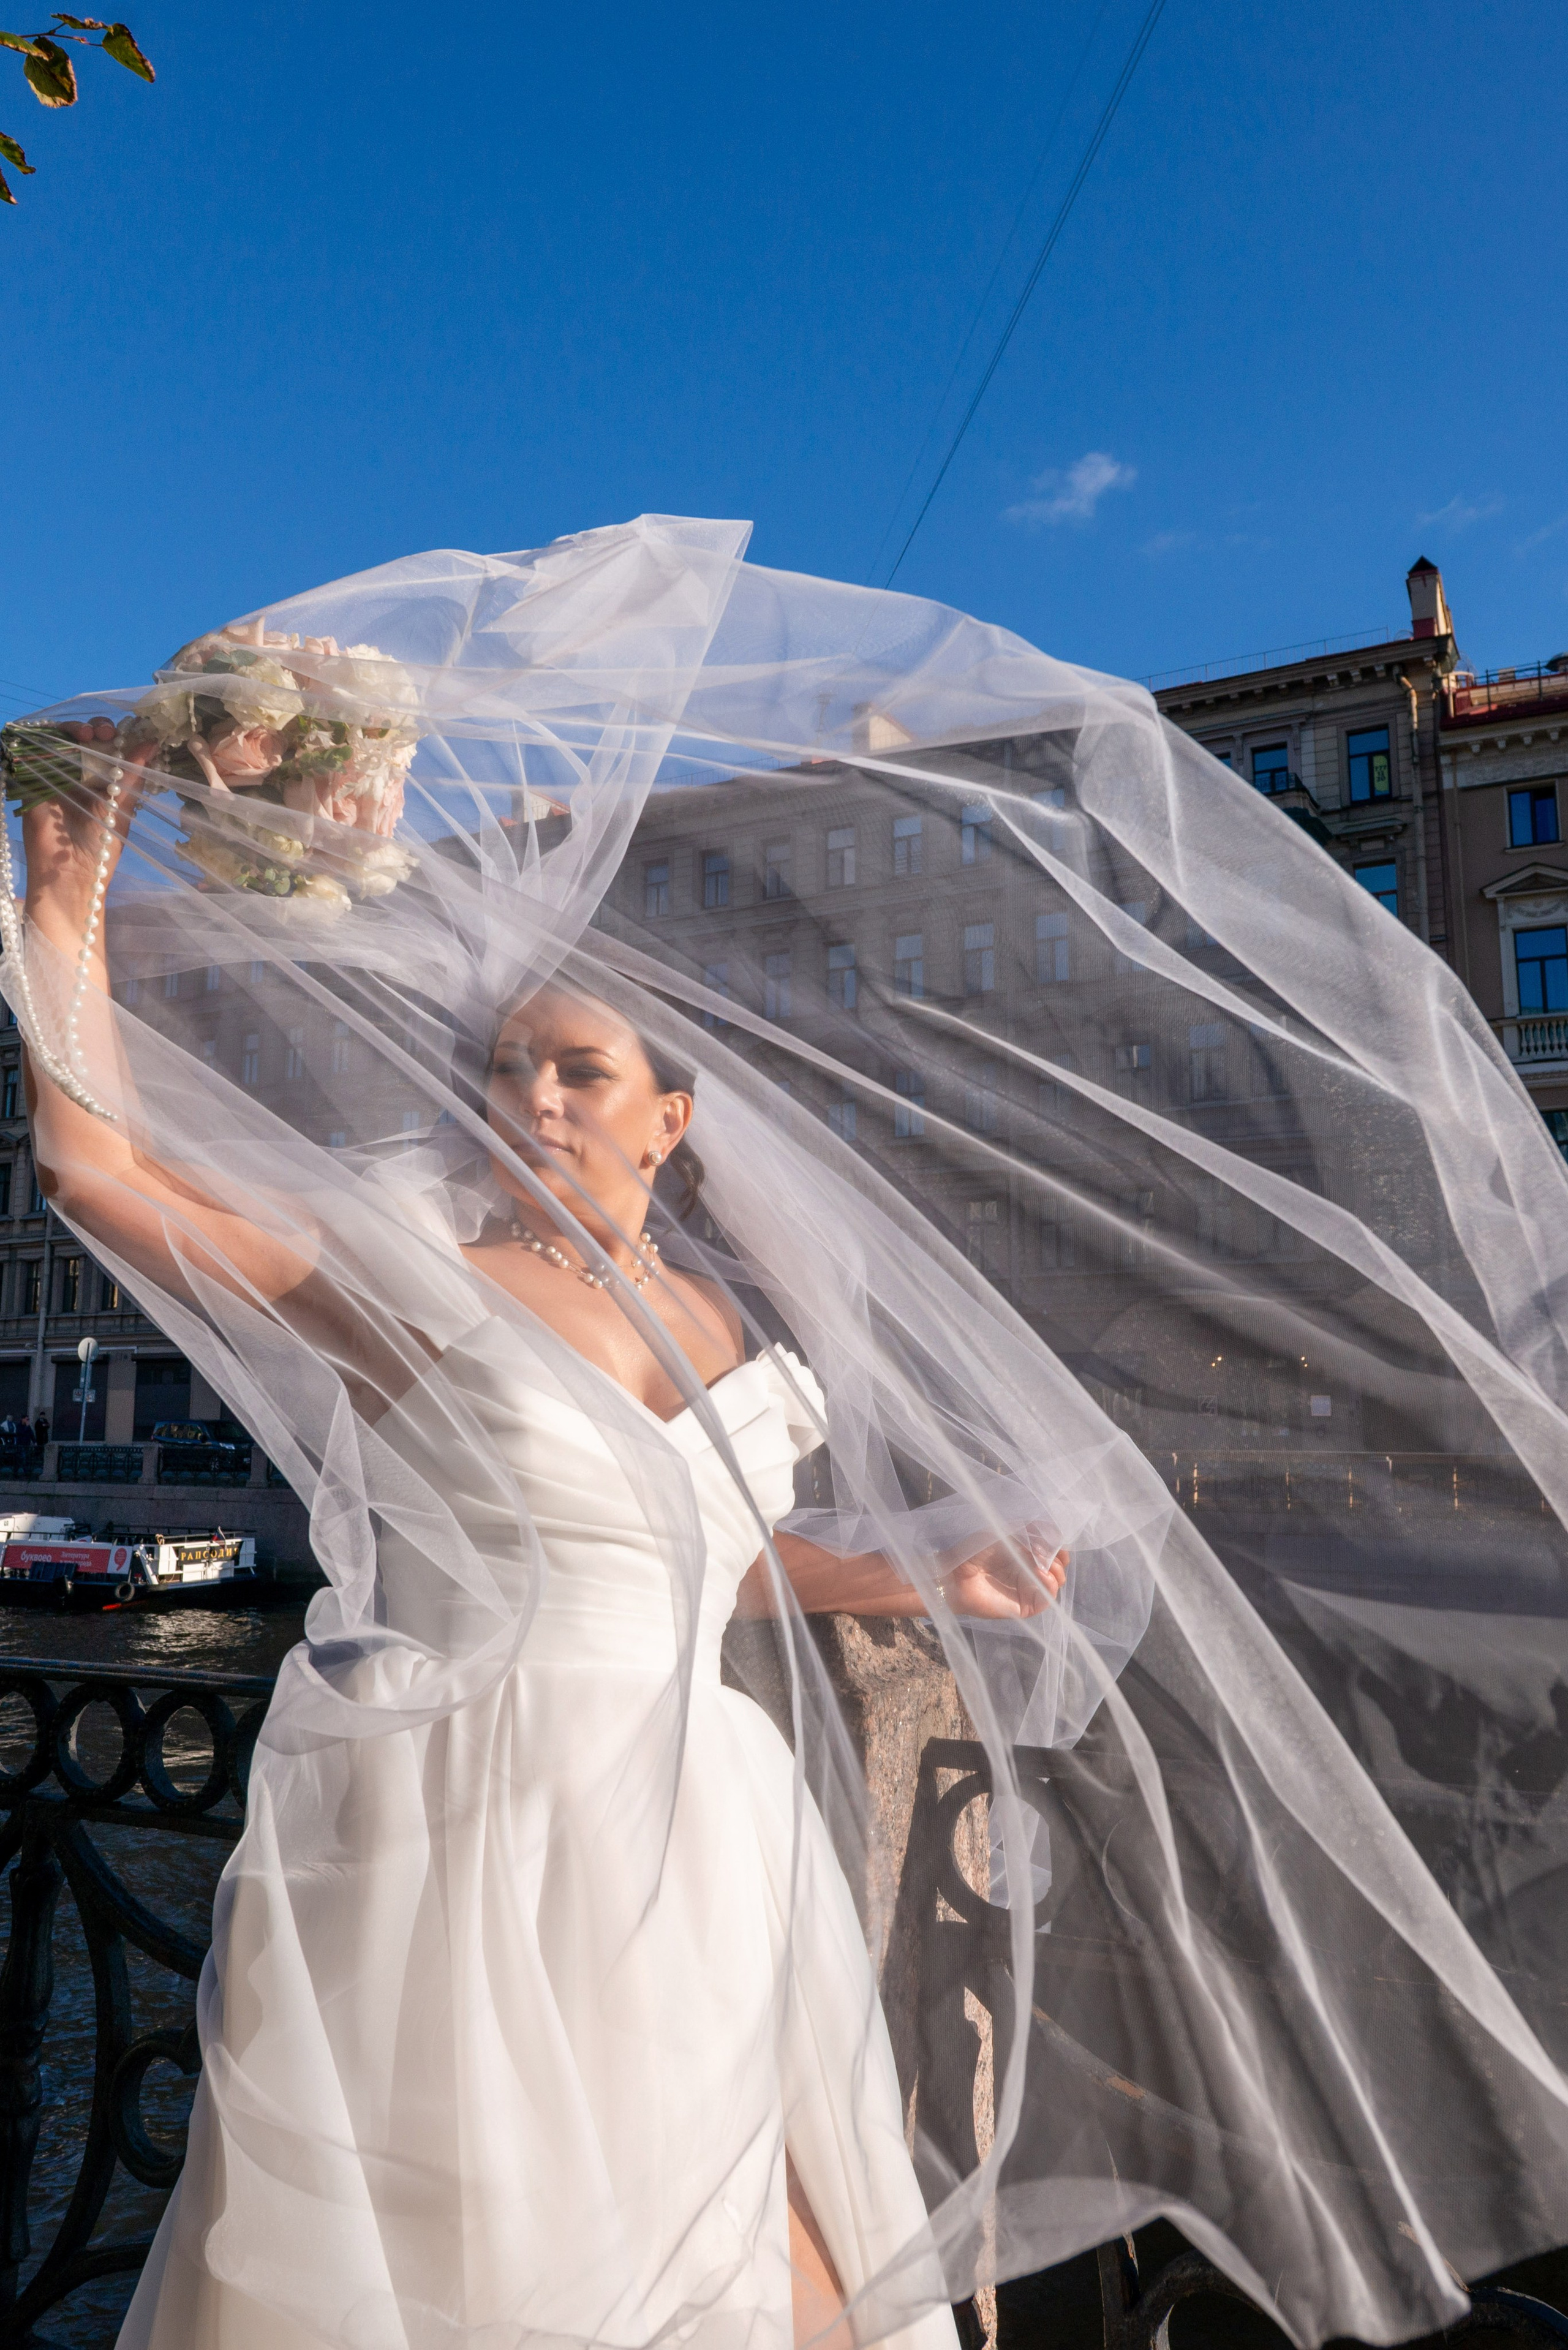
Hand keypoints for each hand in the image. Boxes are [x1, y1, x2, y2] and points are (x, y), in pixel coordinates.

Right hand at [22, 729, 147, 924]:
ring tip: (87, 734)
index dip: (116, 734)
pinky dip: (46, 739)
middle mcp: (79, 774)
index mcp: (104, 780)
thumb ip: (133, 774)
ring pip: (61, 738)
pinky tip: (61, 739)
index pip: (109, 746)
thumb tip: (152, 742)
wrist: (70, 872)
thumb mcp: (122, 806)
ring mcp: (55, 774)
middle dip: (96, 727)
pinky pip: (35, 751)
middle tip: (104, 732)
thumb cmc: (101, 845)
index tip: (126, 731)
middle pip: (84, 737)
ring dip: (74, 729)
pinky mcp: (32, 779)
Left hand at [938, 1531, 1067, 1619]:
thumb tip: (1052, 1534)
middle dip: (1059, 1556)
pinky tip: (1041, 1574)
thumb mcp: (1002, 1532)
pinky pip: (1047, 1598)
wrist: (955, 1574)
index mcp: (1026, 1554)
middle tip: (1051, 1551)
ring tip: (1044, 1562)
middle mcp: (1029, 1571)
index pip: (1054, 1550)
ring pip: (1056, 1581)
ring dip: (1056, 1569)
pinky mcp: (1025, 1606)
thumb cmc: (975, 1551)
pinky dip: (1049, 1585)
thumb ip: (1028, 1531)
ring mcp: (1028, 1589)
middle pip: (1058, 1566)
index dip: (1058, 1545)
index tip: (1056, 1538)